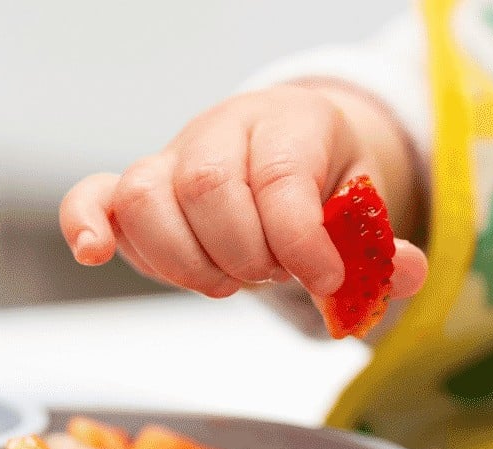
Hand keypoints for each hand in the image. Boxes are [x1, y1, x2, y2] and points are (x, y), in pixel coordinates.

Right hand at [59, 82, 427, 299]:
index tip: (324, 280)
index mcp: (290, 122)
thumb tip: (407, 275)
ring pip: (147, 197)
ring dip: (185, 261)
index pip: (280, 177)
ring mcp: (171, 157)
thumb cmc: (323, 182)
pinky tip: (95, 254)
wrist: (285, 149)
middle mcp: (222, 129)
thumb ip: (380, 245)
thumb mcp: (365, 208)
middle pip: (209, 188)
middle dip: (244, 254)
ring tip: (224, 282)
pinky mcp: (133, 189)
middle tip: (270, 276)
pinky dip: (85, 224)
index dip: (299, 240)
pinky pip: (92, 196)